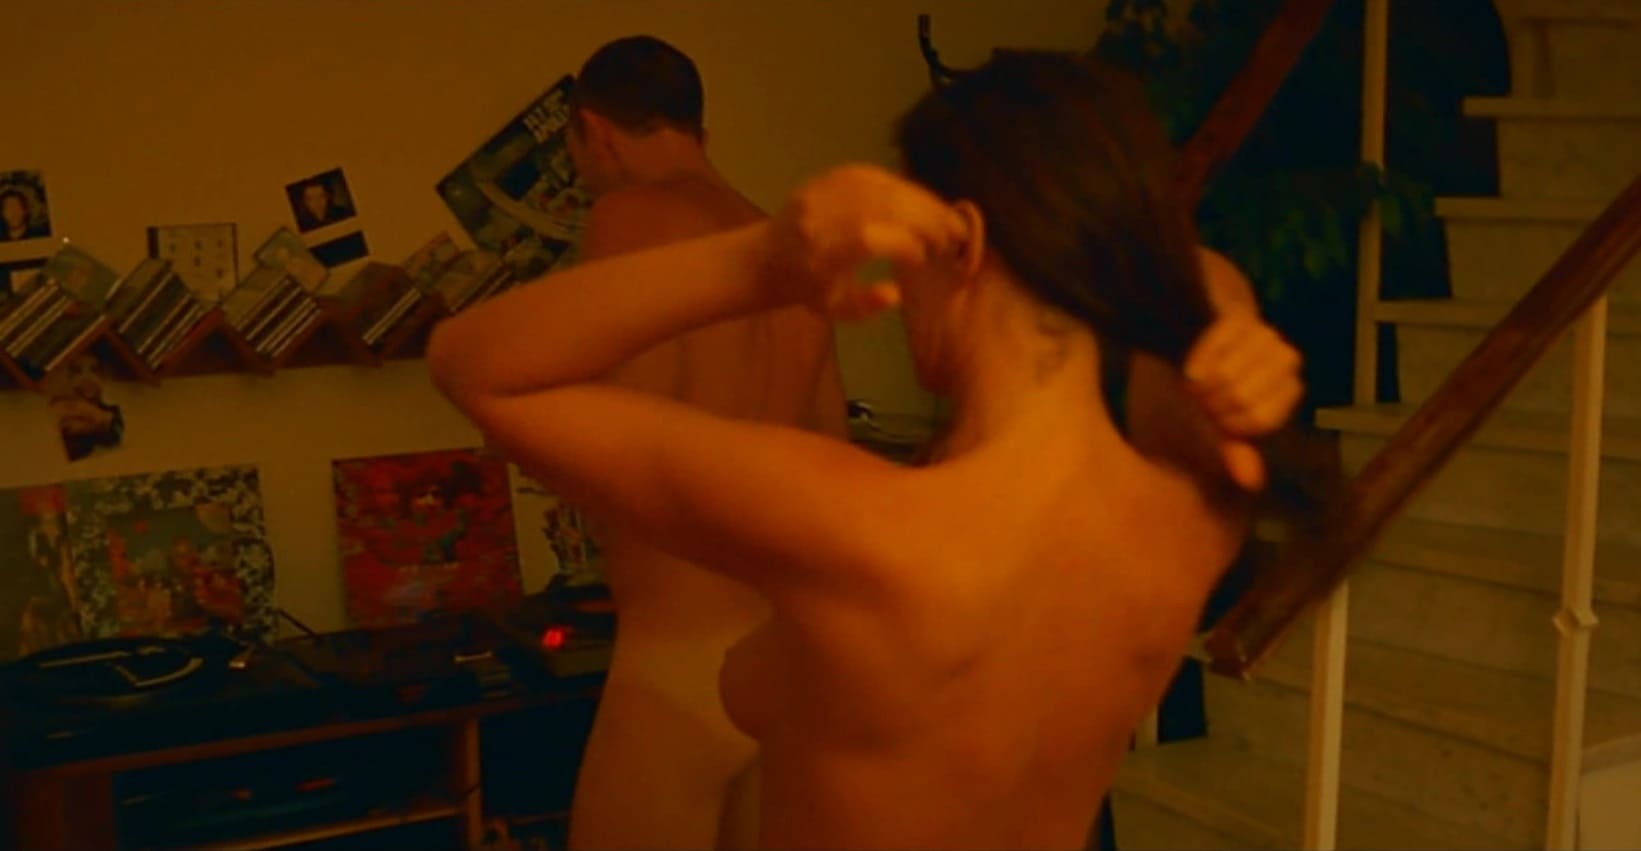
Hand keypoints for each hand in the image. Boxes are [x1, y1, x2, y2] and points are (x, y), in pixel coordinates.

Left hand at [765, 165, 967, 319]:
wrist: (767, 257)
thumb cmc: (808, 288)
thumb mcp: (834, 310)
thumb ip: (866, 305)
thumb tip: (897, 291)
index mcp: (818, 255)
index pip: (869, 239)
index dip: (904, 245)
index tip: (924, 259)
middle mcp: (819, 218)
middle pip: (881, 206)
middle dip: (924, 218)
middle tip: (952, 233)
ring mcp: (822, 193)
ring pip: (880, 186)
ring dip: (920, 199)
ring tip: (945, 216)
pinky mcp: (826, 177)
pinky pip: (871, 174)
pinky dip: (901, 185)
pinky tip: (921, 199)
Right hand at [1183, 313, 1302, 490]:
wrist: (1206, 336)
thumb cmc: (1218, 387)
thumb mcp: (1225, 425)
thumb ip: (1238, 450)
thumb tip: (1252, 483)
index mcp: (1289, 389)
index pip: (1260, 419)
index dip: (1232, 424)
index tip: (1219, 421)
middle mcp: (1286, 359)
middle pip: (1241, 398)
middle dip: (1213, 404)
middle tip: (1205, 400)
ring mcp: (1266, 334)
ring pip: (1226, 376)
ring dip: (1203, 385)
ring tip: (1199, 384)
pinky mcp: (1239, 316)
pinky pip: (1212, 351)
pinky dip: (1196, 363)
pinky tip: (1192, 368)